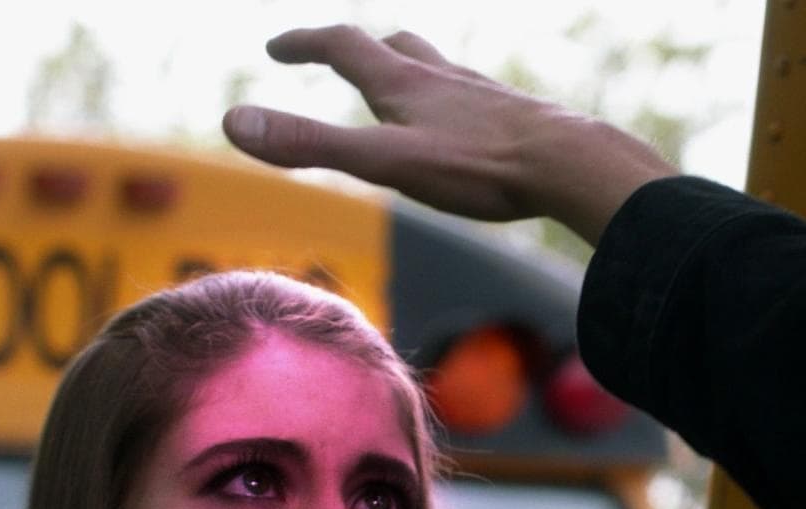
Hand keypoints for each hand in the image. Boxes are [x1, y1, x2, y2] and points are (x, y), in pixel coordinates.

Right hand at [223, 26, 676, 244]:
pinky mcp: (520, 122)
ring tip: (410, 87)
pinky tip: (474, 132)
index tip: (276, 48)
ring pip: (442, 70)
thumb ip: (309, 145)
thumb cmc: (479, 167)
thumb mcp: (382, 162)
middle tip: (343, 56)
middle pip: (396, 47)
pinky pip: (482, 104)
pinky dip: (461, 107)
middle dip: (361, 50)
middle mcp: (444, 79)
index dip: (304, 44)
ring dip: (416, 72)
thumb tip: (233, 122)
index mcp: (404, 83)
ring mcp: (486, 98)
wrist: (572, 164)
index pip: (342, 46)